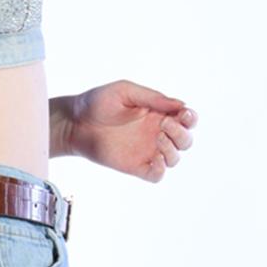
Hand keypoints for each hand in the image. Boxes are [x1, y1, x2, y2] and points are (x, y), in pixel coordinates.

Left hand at [65, 80, 195, 179]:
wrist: (74, 123)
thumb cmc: (98, 102)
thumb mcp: (126, 91)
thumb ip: (152, 98)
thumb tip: (180, 105)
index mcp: (158, 113)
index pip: (186, 119)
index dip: (191, 118)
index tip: (184, 115)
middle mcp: (156, 133)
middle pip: (185, 140)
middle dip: (182, 134)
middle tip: (164, 126)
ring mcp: (146, 151)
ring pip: (175, 158)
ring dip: (173, 149)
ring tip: (157, 138)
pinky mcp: (135, 166)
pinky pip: (157, 175)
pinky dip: (161, 170)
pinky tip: (154, 159)